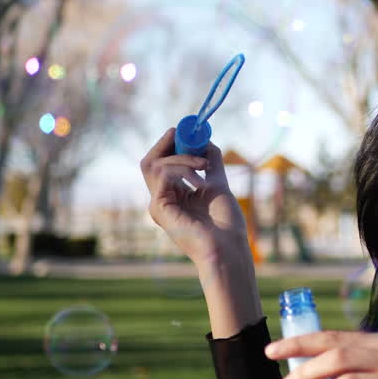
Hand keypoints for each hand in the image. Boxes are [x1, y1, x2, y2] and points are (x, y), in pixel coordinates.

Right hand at [139, 129, 250, 279]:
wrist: (228, 247)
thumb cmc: (226, 223)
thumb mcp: (218, 183)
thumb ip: (211, 162)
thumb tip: (206, 140)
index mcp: (174, 195)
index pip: (161, 163)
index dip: (170, 145)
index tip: (186, 131)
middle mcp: (162, 200)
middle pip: (149, 162)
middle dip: (166, 143)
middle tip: (181, 133)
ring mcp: (158, 205)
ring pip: (155, 165)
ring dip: (181, 157)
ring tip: (203, 165)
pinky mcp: (159, 209)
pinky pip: (162, 175)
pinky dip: (181, 168)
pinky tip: (199, 177)